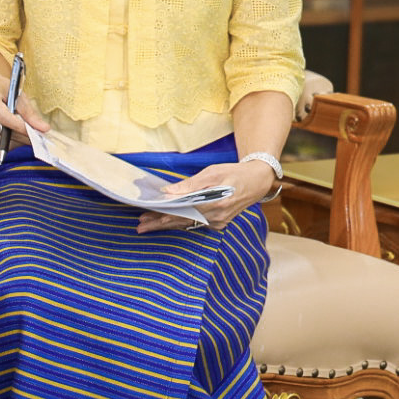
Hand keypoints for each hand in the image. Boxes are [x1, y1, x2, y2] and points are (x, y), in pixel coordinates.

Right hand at [0, 67, 50, 151]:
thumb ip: (30, 113)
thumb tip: (44, 128)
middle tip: (39, 138)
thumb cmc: (1, 89)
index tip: (37, 133)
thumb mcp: (17, 94)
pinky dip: (8, 143)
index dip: (21, 127)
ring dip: (17, 142)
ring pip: (1, 142)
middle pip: (3, 132)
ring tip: (29, 137)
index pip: (5, 118)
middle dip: (23, 136)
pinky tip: (16, 137)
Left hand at [137, 159, 275, 233]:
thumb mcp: (212, 172)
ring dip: (167, 224)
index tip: (146, 215)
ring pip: (187, 225)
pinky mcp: (219, 224)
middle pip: (182, 222)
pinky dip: (181, 223)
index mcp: (215, 203)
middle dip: (159, 224)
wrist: (257, 181)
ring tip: (148, 224)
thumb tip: (168, 192)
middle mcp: (216, 217)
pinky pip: (195, 225)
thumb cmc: (234, 173)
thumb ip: (190, 184)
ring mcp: (218, 223)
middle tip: (140, 226)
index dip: (162, 215)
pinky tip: (168, 221)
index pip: (182, 212)